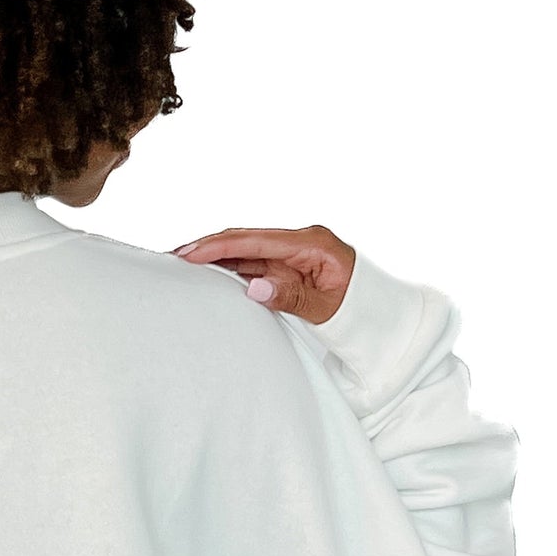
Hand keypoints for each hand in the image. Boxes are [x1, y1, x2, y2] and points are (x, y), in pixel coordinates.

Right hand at [171, 224, 356, 325]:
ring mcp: (294, 252)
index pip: (256, 240)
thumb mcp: (327, 309)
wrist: (382, 315)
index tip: (190, 253)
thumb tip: (253, 288)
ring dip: (216, 257)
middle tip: (174, 257)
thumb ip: (290, 298)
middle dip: (209, 247)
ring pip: (247, 250)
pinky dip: (231, 268)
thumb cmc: (360, 311)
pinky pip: (255, 263)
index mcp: (312, 243)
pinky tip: (208, 273)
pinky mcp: (290, 264)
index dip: (220, 246)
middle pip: (246, 239)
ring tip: (182, 264)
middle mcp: (300, 241)